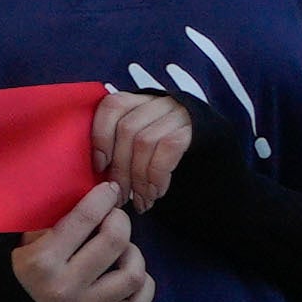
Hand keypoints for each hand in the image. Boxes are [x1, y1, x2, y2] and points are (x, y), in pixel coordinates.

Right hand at [7, 192, 153, 301]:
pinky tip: (132, 273)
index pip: (85, 218)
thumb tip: (97, 201)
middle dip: (120, 220)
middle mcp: (64, 287)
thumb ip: (59, 223)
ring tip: (123, 250)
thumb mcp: (28, 240)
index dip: (103, 197)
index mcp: (42, 260)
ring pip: (132, 275)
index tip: (109, 190)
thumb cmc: (17, 270)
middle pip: (115, 241)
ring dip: (134, 254)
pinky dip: (144, 285)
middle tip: (114, 218)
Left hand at [86, 89, 196, 207]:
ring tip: (140, 200)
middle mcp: (155, 102)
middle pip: (127, 130)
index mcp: (135, 101)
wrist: (206, 149)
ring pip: (145, 141)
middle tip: (120, 197)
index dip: (101, 136)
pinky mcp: (192, 130)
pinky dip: (157, 175)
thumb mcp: (135, 144)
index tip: (99, 167)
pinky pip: (168, 149)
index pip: (111, 106)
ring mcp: (176, 113)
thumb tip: (95, 172)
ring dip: (139, 178)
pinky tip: (156, 193)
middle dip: (120, 169)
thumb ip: (116, 147)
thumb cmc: (158, 153)